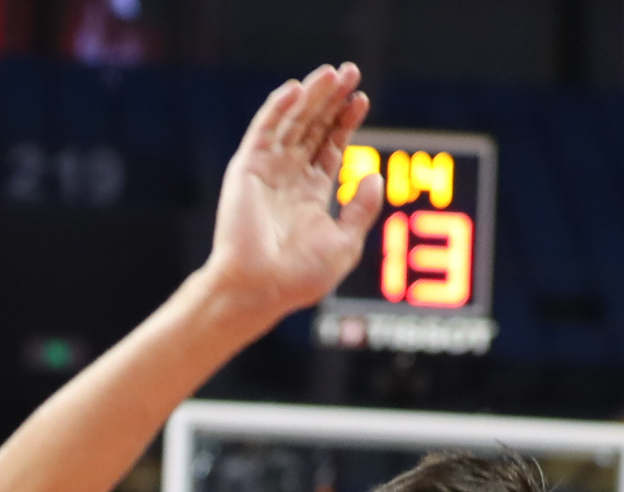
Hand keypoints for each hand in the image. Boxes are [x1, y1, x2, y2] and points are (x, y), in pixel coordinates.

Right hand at [204, 62, 382, 320]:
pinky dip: (278, 108)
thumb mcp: (344, 242)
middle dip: (331, 99)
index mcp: (312, 193)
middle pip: (313, 126)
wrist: (260, 289)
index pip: (330, 145)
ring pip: (291, 122)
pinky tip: (297, 89)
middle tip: (350, 71)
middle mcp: (289, 176)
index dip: (345, 121)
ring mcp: (267, 170)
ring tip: (331, 73)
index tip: (361, 100)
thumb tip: (375, 177)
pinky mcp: (247, 169)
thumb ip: (361, 209)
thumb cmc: (299, 277)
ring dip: (310, 96)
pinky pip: (264, 130)